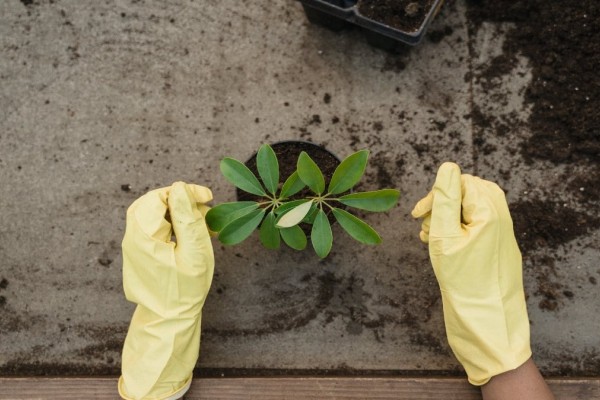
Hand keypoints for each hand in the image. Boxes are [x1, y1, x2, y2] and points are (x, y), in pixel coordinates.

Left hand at [118, 182, 213, 399]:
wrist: (168, 322)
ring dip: (177, 213)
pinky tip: (189, 235)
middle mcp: (132, 238)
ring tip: (201, 223)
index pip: (159, 196)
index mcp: (143, 236)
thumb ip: (187, 217)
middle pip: (153, 203)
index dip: (183, 192)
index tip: (207, 197)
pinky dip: (171, 225)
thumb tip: (180, 187)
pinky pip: (152, 230)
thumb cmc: (185, 290)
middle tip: (204, 208)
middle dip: (180, 201)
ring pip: (153, 215)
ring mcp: (132, 247)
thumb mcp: (195, 251)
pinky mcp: (138, 254)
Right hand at [411, 163, 530, 385]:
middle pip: (467, 193)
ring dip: (446, 219)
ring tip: (430, 239)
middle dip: (442, 205)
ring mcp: (501, 235)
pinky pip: (476, 226)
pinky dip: (455, 231)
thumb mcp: (445, 236)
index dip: (436, 195)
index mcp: (491, 212)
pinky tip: (442, 248)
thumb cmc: (462, 281)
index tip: (417, 215)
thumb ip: (446, 199)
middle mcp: (501, 219)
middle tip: (424, 224)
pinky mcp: (497, 249)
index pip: (461, 183)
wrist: (485, 323)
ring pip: (470, 209)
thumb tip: (448, 166)